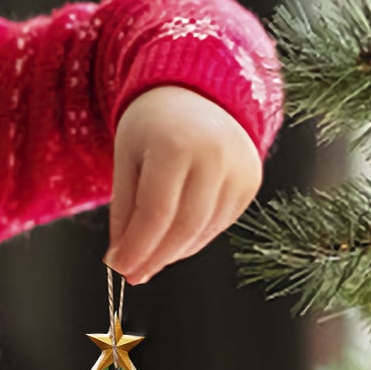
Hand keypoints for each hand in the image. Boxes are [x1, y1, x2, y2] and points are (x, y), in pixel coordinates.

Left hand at [106, 87, 261, 284]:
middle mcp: (215, 156)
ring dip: (173, 252)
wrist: (196, 95)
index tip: (119, 267)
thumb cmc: (153, 127)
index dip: (137, 247)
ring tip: (149, 256)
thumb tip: (121, 261)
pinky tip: (174, 238)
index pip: (156, 213)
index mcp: (176, 145)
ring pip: (203, 231)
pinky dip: (193, 239)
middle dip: (155, 257)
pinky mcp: (251, 182)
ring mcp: (239, 169)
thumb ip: (124, 212)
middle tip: (132, 273)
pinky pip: (219, 224)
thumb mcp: (126, 160)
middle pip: (183, 227)